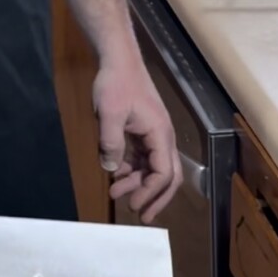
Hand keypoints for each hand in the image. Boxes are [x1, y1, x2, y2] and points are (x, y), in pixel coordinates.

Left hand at [93, 49, 181, 221]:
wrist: (118, 61)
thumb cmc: (116, 84)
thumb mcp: (109, 114)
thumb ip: (111, 143)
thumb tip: (111, 169)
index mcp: (160, 135)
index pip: (163, 173)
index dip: (150, 193)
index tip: (133, 205)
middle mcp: (162, 138)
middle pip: (168, 176)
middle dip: (155, 197)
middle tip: (140, 216)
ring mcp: (153, 135)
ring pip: (153, 168)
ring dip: (138, 183)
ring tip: (115, 192)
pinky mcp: (142, 132)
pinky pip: (143, 158)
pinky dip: (132, 169)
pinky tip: (115, 173)